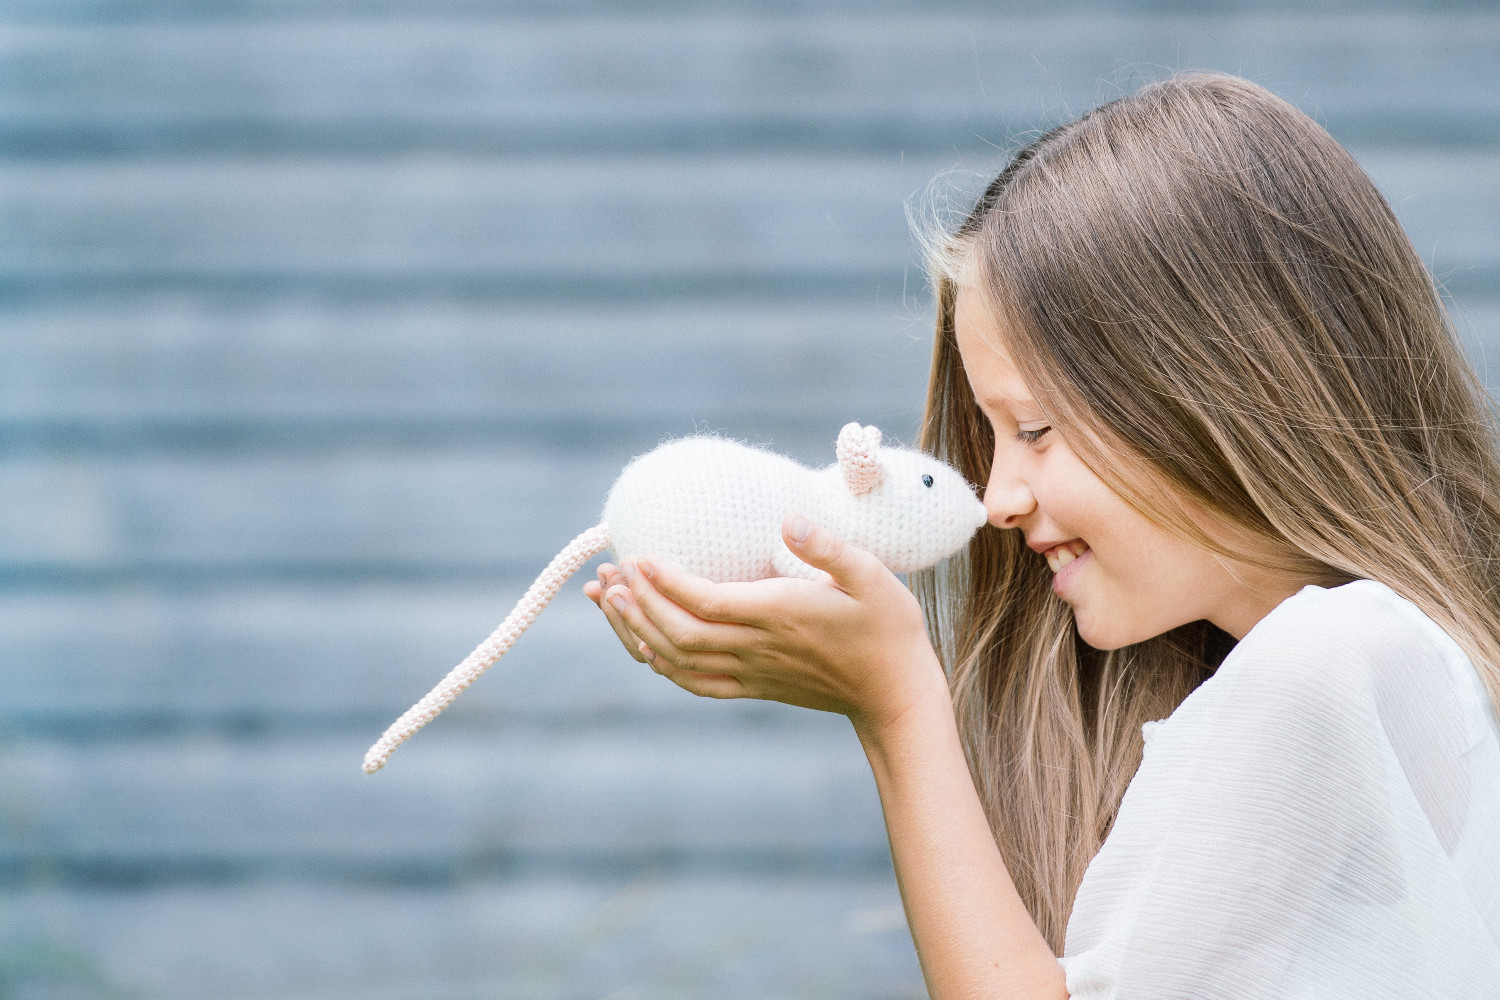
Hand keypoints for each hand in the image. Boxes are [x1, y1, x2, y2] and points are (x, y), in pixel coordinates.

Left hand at [595, 513, 948, 739]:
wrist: (894, 693)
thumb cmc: (887, 628)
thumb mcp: (873, 576)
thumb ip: (829, 547)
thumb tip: (788, 518)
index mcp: (778, 615)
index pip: (705, 601)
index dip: (664, 582)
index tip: (636, 556)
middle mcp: (756, 648)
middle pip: (677, 633)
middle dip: (635, 605)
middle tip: (608, 572)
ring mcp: (751, 673)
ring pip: (675, 661)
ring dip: (636, 632)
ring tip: (609, 601)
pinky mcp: (753, 688)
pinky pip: (693, 682)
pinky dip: (659, 664)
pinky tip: (642, 643)